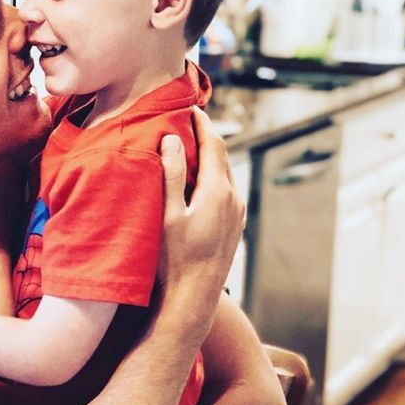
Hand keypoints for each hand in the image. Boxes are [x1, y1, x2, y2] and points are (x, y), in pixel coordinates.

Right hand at [157, 108, 244, 336]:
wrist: (193, 299)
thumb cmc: (174, 260)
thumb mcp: (168, 215)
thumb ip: (170, 175)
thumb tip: (172, 138)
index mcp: (217, 191)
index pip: (213, 144)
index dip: (201, 122)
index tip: (188, 105)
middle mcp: (233, 199)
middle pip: (221, 155)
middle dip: (205, 135)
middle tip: (186, 118)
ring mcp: (236, 213)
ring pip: (224, 173)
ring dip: (208, 155)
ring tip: (188, 144)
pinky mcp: (233, 225)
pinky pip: (225, 189)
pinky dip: (211, 175)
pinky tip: (196, 179)